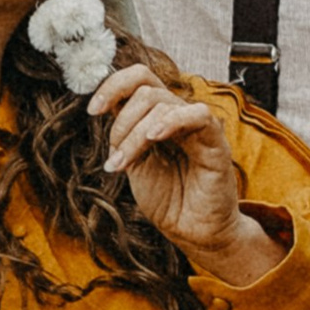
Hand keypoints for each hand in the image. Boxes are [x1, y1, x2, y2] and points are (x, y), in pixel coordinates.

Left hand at [87, 68, 284, 285]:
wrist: (190, 231)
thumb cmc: (166, 199)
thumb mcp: (134, 162)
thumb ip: (123, 134)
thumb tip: (102, 106)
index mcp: (158, 115)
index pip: (140, 78)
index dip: (114, 85)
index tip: (93, 110)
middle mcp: (178, 115)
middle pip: (145, 90)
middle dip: (120, 125)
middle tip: (114, 160)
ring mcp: (197, 126)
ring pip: (162, 103)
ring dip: (133, 136)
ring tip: (122, 166)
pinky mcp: (216, 141)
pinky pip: (198, 114)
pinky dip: (171, 120)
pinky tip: (154, 137)